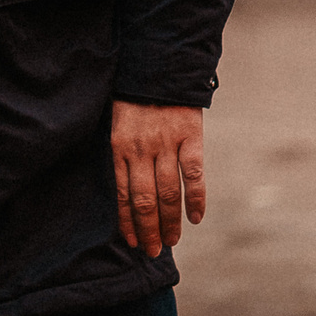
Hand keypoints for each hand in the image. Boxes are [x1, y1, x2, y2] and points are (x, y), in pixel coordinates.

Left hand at [110, 100, 203, 257]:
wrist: (161, 65)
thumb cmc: (136, 96)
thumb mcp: (119, 122)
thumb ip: (123, 153)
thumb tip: (127, 190)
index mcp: (120, 145)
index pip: (122, 193)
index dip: (127, 220)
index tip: (132, 242)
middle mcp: (141, 148)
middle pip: (145, 199)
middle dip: (148, 230)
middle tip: (152, 251)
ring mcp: (167, 143)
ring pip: (168, 193)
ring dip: (170, 222)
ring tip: (171, 241)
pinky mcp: (190, 137)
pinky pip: (194, 174)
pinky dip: (196, 199)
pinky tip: (196, 218)